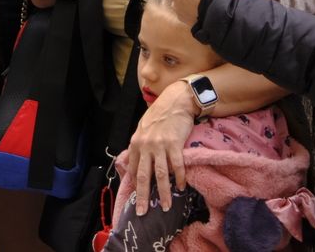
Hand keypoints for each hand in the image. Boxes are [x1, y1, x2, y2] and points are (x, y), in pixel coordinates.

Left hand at [129, 81, 195, 215]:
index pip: (133, 169)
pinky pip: (177, 165)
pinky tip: (181, 187)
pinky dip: (179, 178)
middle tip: (143, 212)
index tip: (137, 198)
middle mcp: (146, 146)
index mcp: (136, 143)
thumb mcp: (143, 129)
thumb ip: (140, 146)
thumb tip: (138, 164)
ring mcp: (160, 145)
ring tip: (165, 207)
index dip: (135, 185)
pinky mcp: (174, 144)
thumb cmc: (160, 114)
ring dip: (163, 193)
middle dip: (143, 196)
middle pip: (144, 176)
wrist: (176, 101)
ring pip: (161, 175)